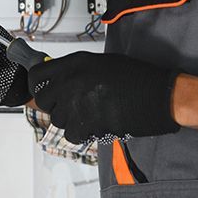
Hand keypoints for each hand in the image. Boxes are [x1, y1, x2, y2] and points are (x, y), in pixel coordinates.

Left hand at [29, 52, 179, 142]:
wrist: (159, 95)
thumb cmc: (137, 78)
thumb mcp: (102, 63)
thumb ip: (77, 70)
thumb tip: (58, 80)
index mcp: (76, 63)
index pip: (37, 75)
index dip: (38, 85)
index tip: (43, 90)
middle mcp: (72, 81)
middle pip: (44, 101)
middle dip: (54, 105)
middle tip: (69, 106)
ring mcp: (79, 103)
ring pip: (58, 120)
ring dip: (70, 120)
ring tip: (90, 115)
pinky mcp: (88, 123)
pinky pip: (72, 134)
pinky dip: (82, 133)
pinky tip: (96, 125)